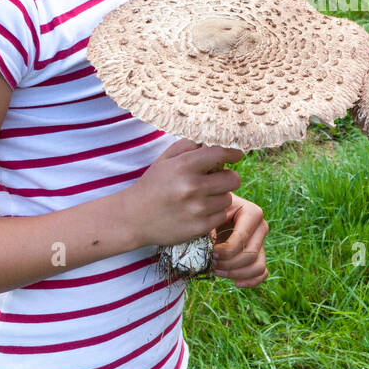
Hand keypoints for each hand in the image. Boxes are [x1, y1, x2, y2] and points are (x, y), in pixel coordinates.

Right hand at [120, 138, 243, 248]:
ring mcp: (197, 209)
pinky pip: (222, 215)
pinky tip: (200, 210)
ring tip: (203, 196)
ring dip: (220, 196)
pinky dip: (214, 212)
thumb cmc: (152, 185)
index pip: (220, 153)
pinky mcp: (199, 227)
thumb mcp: (165, 159)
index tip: (236, 155)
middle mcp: (192, 187)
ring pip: (228, 198)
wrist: (132, 218)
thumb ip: (189, 146)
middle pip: (233, 178)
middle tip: (216, 179)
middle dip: (227, 177)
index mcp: (184, 166)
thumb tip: (214, 141)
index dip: (233, 153)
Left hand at [211, 194, 267, 287]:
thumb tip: (210, 249)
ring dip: (236, 273)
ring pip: (258, 266)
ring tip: (217, 270)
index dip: (225, 251)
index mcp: (252, 213)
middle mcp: (261, 227)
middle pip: (250, 254)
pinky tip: (235, 283)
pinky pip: (262, 273)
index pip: (241, 239)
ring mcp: (262, 242)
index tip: (211, 253)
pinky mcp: (259, 255)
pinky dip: (251, 281)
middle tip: (211, 262)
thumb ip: (211, 228)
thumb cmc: (211, 210)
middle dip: (228, 263)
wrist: (215, 210)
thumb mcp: (210, 214)